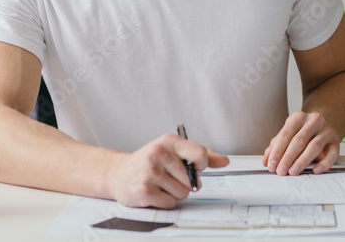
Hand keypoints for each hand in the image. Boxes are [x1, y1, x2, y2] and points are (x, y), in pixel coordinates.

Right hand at [107, 133, 228, 206]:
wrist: (119, 173)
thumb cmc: (150, 161)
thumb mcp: (174, 151)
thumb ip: (201, 154)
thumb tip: (224, 161)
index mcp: (169, 141)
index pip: (200, 154)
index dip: (202, 165)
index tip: (195, 166)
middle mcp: (158, 154)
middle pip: (192, 179)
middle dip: (185, 182)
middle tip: (170, 176)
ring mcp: (150, 172)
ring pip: (183, 193)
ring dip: (175, 193)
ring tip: (162, 184)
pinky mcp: (144, 191)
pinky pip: (170, 203)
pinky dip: (165, 201)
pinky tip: (155, 192)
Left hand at [262, 111, 339, 175]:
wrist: (323, 127)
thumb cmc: (302, 133)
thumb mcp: (288, 134)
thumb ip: (276, 146)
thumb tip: (266, 161)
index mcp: (298, 117)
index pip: (285, 134)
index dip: (277, 151)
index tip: (271, 165)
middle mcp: (313, 121)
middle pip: (299, 140)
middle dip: (288, 158)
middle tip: (281, 171)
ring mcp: (326, 131)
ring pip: (314, 146)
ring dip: (302, 161)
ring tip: (293, 172)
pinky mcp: (336, 142)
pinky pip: (332, 154)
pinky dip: (324, 163)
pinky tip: (316, 170)